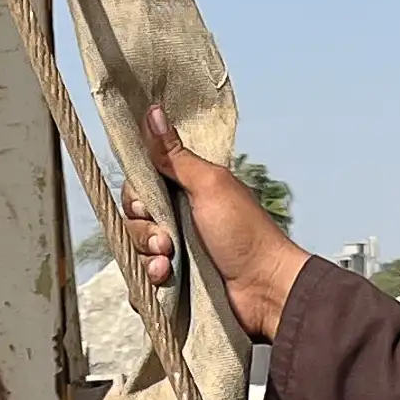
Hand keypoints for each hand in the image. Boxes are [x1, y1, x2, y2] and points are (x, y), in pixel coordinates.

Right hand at [120, 106, 309, 340]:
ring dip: (148, 260)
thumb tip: (153, 110)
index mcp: (184, 195)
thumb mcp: (210, 185)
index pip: (138, 191)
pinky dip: (149, 288)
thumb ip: (176, 155)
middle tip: (167, 242)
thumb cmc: (245, 233)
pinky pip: (144, 288)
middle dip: (144, 233)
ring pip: (136, 256)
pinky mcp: (177, 289)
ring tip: (168, 266)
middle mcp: (178, 224)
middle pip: (133, 223)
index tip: (146, 207)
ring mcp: (177, 258)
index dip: (135, 200)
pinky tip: (165, 283)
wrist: (267, 289)